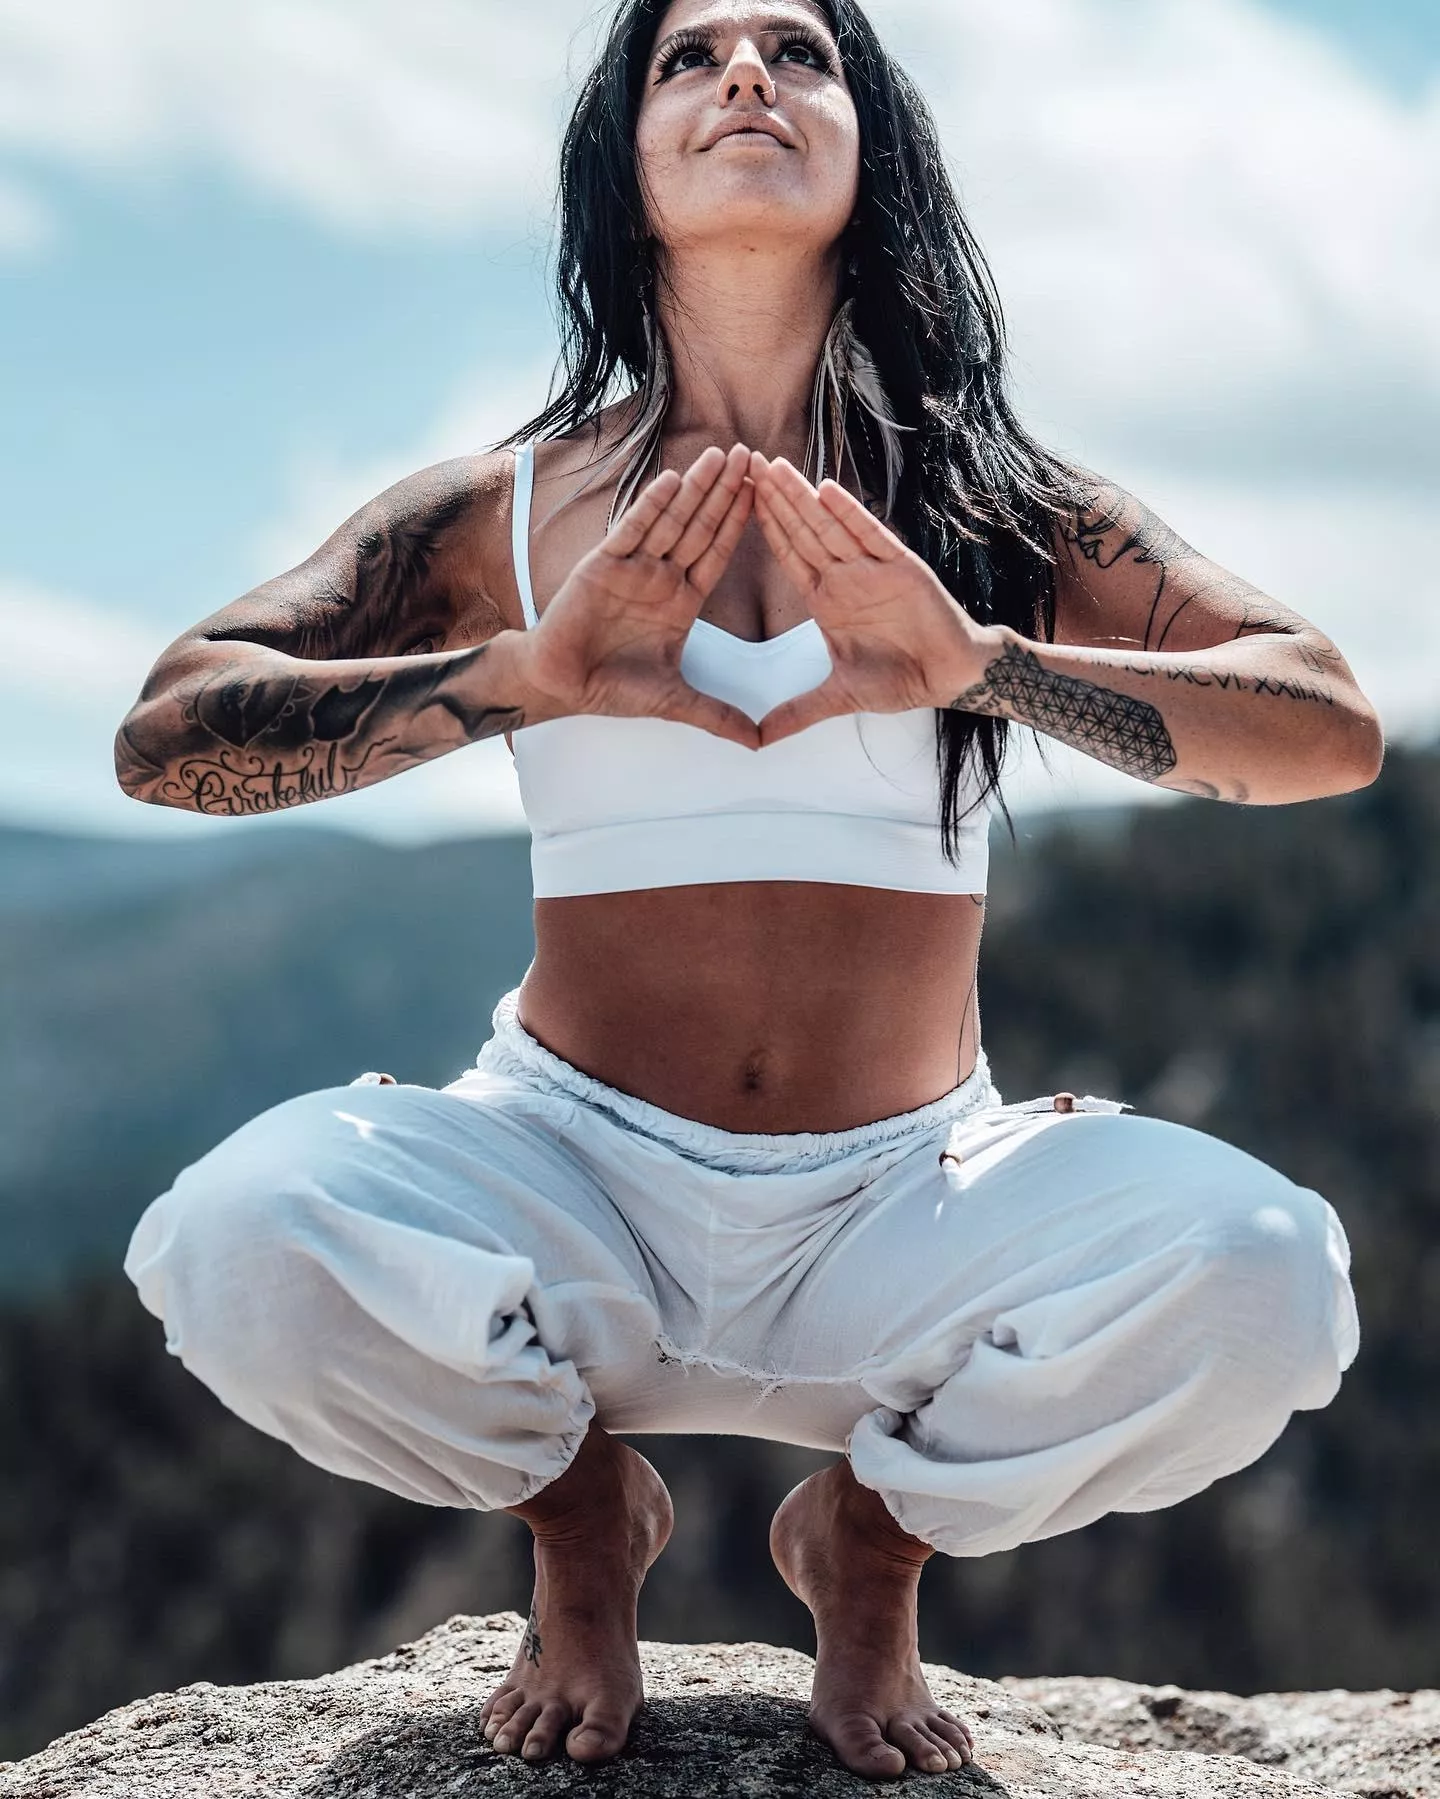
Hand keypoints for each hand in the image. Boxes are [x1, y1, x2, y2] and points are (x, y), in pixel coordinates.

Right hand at [508, 444, 759, 748]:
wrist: (562, 685)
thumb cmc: (613, 688)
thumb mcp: (676, 702)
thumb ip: (718, 716)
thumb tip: (759, 743)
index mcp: (682, 601)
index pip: (718, 554)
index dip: (741, 523)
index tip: (766, 494)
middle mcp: (661, 577)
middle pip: (700, 526)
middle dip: (725, 492)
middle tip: (750, 455)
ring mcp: (632, 567)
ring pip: (671, 520)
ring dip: (695, 488)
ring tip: (720, 455)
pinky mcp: (602, 565)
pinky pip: (633, 530)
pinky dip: (652, 506)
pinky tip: (673, 481)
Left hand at [748, 454, 998, 744]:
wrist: (949, 676)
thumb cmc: (899, 679)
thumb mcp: (838, 697)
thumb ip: (798, 712)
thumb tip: (759, 740)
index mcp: (826, 599)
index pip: (788, 555)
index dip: (764, 527)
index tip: (735, 498)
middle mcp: (845, 577)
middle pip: (802, 530)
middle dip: (774, 498)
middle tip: (743, 463)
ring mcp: (872, 568)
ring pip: (829, 526)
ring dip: (802, 497)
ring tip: (774, 467)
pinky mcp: (901, 567)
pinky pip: (871, 535)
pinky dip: (850, 514)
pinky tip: (826, 490)